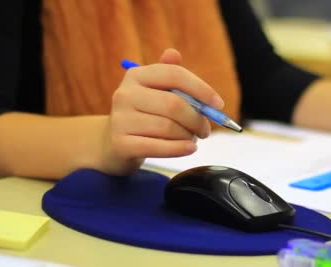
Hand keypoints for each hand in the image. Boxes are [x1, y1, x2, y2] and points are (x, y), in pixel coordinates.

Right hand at [99, 48, 223, 174]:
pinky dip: (179, 149)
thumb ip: (170, 77)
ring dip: (188, 136)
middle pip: (174, 104)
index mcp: (136, 75)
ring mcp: (120, 119)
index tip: (218, 105)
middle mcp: (125, 94)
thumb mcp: (155, 92)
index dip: (201, 89)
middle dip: (197, 119)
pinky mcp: (121, 144)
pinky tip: (189, 148)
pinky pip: (158, 147)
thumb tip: (174, 53)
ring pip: (168, 127)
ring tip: (192, 139)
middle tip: (205, 130)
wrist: (112, 145)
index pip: (175, 75)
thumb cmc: (143, 116)